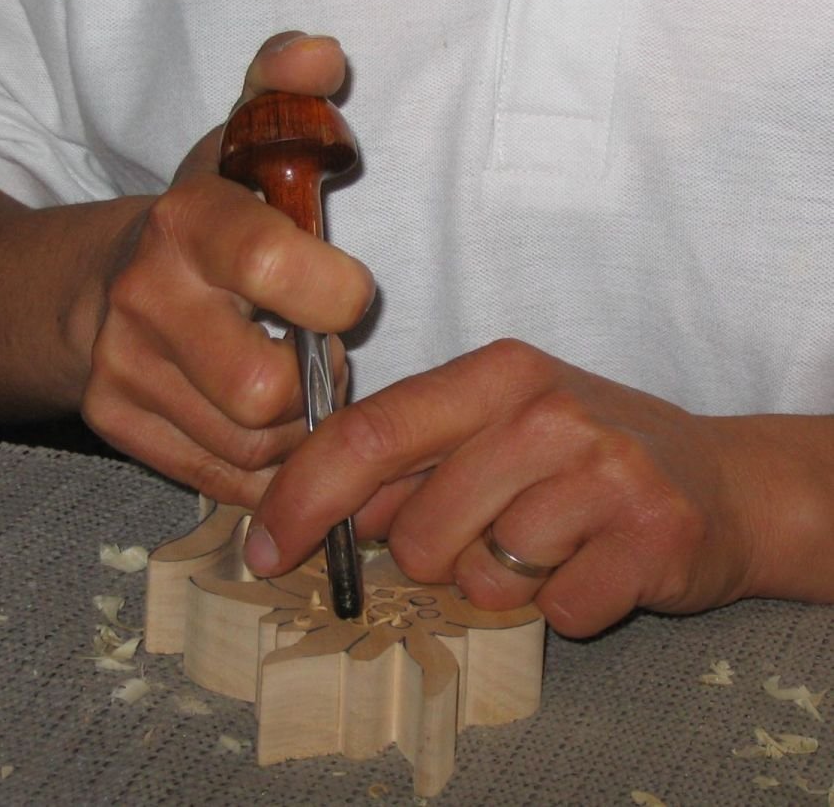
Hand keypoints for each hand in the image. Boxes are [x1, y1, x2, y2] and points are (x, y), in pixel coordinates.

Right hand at [81, 33, 374, 504]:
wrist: (98, 287)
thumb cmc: (200, 225)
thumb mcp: (238, 148)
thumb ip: (283, 96)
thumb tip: (325, 55)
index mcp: (188, 224)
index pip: (276, 267)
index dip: (336, 294)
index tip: (342, 294)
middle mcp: (146, 300)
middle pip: (265, 389)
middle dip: (314, 385)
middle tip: (318, 360)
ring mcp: (123, 372)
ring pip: (250, 446)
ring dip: (297, 430)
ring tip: (296, 392)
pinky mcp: (118, 426)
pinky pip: (224, 480)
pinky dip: (268, 467)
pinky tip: (274, 433)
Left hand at [244, 338, 833, 636]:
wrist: (717, 478)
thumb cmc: (582, 453)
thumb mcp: (494, 427)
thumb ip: (410, 458)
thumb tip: (319, 511)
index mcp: (494, 373)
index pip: (368, 433)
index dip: (304, 497)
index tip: (267, 548)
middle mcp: (546, 410)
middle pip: (417, 531)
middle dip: (432, 555)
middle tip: (489, 528)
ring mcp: (604, 469)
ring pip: (479, 580)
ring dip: (498, 582)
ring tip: (547, 541)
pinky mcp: (651, 534)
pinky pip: (551, 612)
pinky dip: (559, 605)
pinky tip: (590, 563)